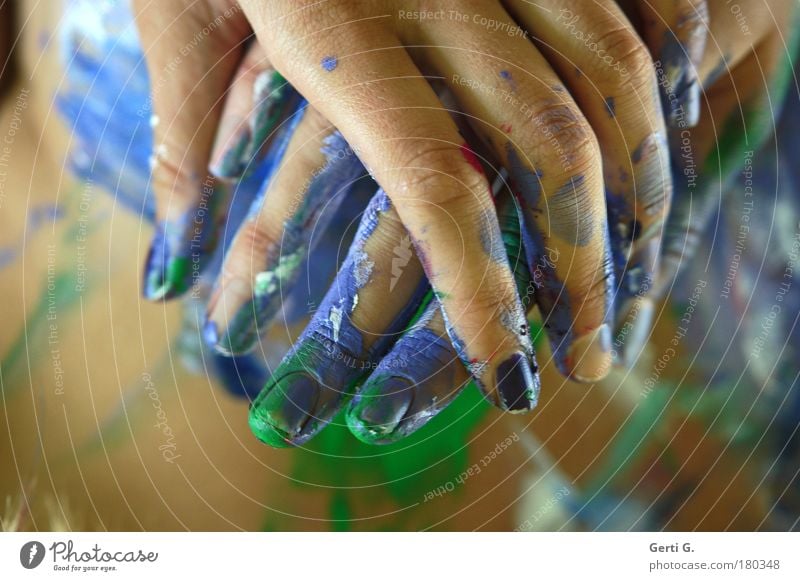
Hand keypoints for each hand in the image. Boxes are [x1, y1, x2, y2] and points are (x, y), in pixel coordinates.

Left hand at [134, 0, 677, 400]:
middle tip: (593, 350)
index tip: (510, 374)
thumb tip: (171, 277)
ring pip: (610, 75)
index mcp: (338, 29)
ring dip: (638, 185)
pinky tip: (666, 136)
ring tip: (640, 270)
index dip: (481, 295)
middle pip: (550, 148)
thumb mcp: (175, 10)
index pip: (436, 190)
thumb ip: (181, 142)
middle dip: (586, 264)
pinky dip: (658, 74)